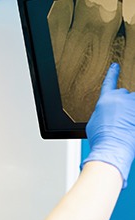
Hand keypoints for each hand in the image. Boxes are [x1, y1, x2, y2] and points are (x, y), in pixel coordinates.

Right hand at [82, 63, 134, 187]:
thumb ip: (102, 111)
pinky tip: (130, 126)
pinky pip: (134, 112)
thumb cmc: (102, 138)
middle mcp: (121, 98)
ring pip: (133, 103)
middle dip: (123, 104)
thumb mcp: (94, 122)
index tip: (116, 66)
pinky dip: (132, 118)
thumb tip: (106, 111)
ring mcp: (133, 104)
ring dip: (131, 111)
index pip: (109, 82)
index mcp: (106, 99)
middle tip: (118, 120)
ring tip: (126, 126)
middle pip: (124, 95)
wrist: (113, 147)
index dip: (112, 73)